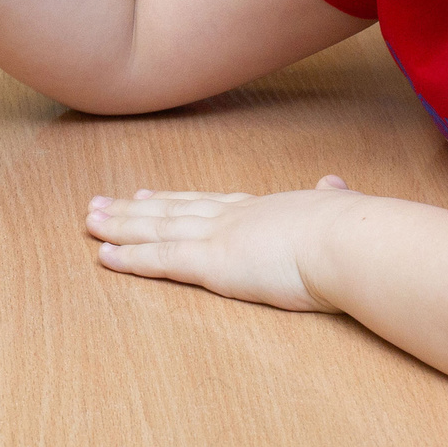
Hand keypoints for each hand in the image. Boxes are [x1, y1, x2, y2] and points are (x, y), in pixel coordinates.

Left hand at [83, 178, 357, 312]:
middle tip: (101, 203)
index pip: (209, 203)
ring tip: (89, 220)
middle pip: (173, 210)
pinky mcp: (213, 262)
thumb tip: (335, 184)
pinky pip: (161, 260)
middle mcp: (234, 216)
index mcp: (266, 208)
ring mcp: (220, 236)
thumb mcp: (344, 210)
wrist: (354, 240)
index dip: (176, 198)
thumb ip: (334, 200)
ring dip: (120, 225)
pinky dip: (129, 257)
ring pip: (157, 229)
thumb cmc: (358, 232)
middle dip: (135, 208)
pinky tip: (103, 255)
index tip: (149, 193)